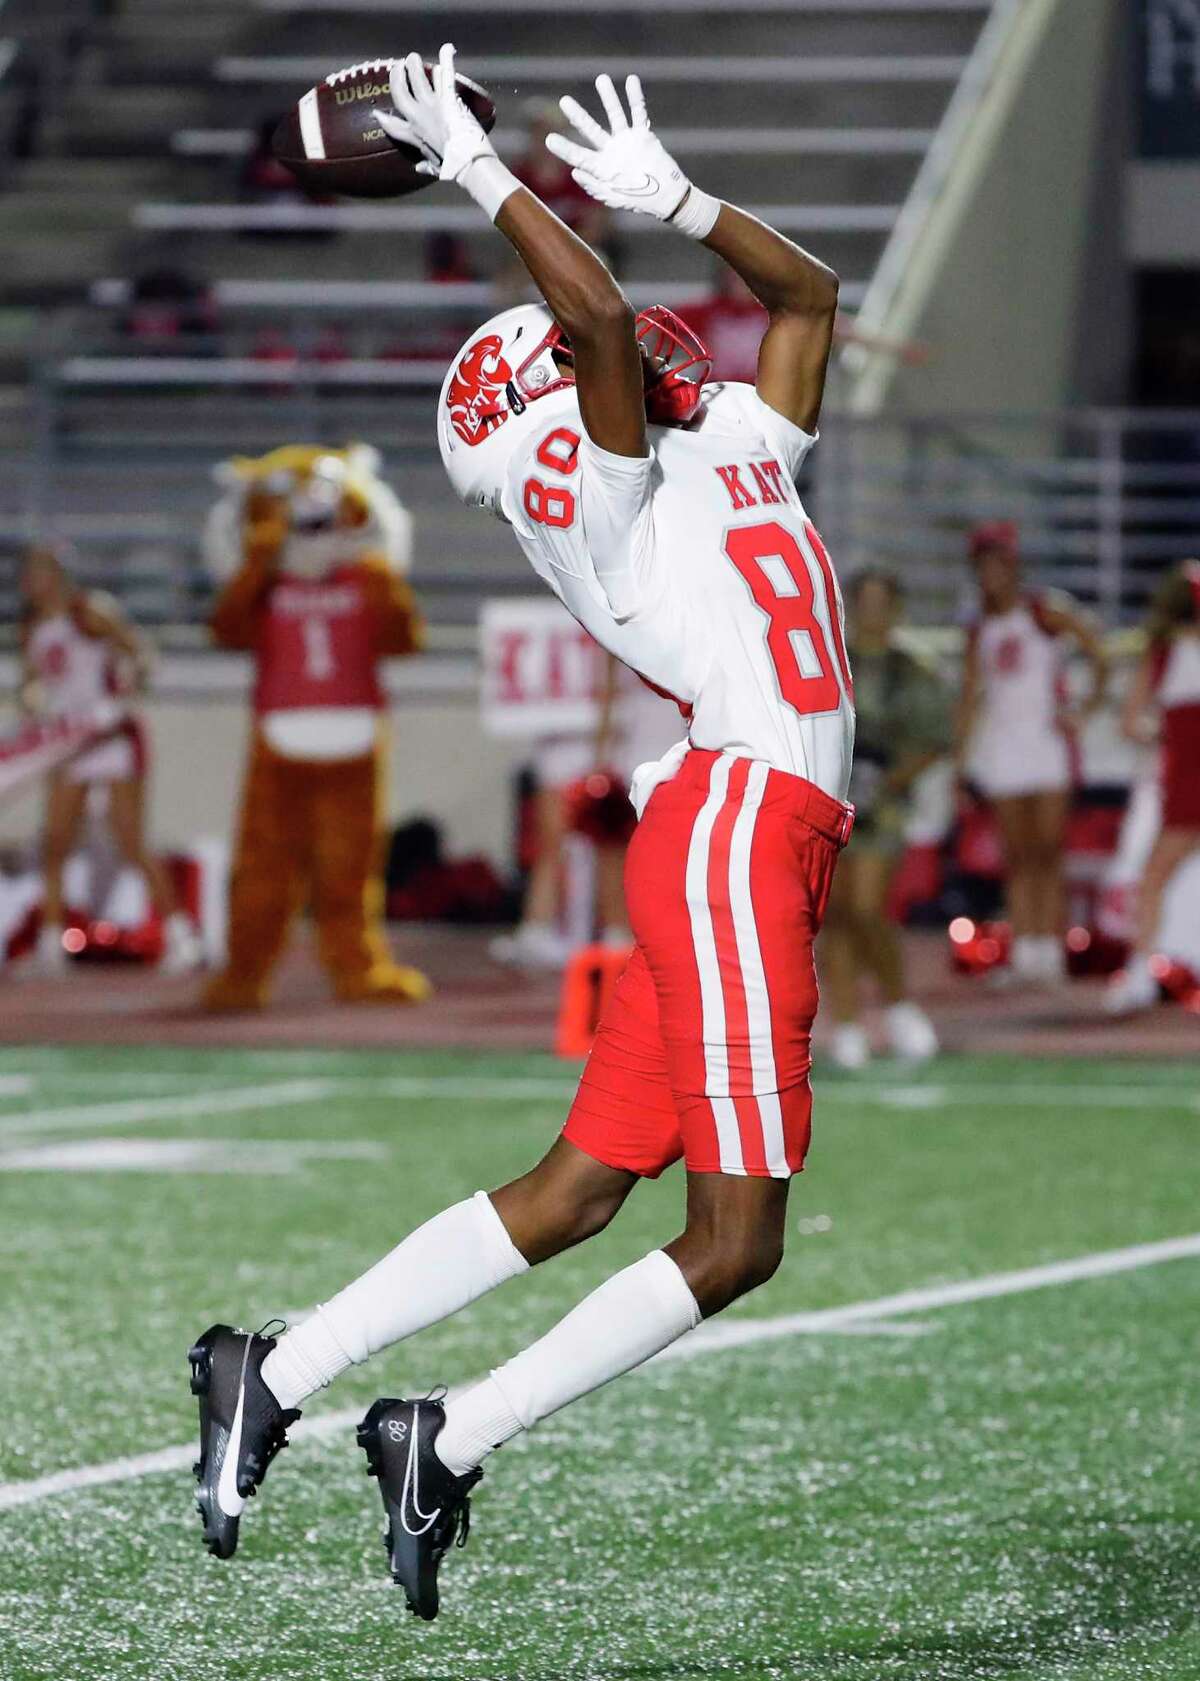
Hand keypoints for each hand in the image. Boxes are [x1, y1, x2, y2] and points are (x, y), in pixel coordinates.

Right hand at [373, 42, 495, 184]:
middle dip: (397, 78)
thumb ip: (426, 166)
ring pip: (419, 80)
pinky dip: (447, 60)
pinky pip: (446, 77)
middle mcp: (419, 118)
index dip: (384, 120)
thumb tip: (418, 169)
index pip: (394, 127)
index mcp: (415, 136)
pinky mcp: (448, 99)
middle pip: (401, 93)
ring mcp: (433, 106)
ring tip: (413, 57)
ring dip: (415, 66)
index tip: (376, 112)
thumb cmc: (452, 168)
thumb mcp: (436, 168)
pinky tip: (447, 48)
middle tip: (397, 67)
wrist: (466, 162)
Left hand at [546, 74, 690, 220]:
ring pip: (615, 115)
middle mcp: (611, 151)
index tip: (550, 140)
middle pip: (591, 129)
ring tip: (601, 79)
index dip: (564, 148)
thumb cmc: (638, 200)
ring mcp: (626, 141)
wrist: (665, 198)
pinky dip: (635, 97)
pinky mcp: (643, 135)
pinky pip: (638, 113)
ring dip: (609, 97)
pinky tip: (631, 81)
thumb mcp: (612, 197)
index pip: (579, 155)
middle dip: (578, 115)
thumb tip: (575, 171)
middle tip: (565, 101)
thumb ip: (593, 186)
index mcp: (601, 167)